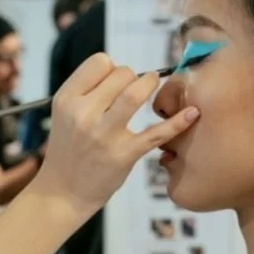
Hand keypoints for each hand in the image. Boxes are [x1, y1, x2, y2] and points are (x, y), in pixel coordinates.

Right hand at [30, 53, 199, 220]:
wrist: (62, 191)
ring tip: (155, 83)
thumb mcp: (63, 112)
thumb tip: (120, 72)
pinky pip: (157, 132)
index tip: (114, 82)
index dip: (112, 68)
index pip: (99, 62)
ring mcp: (104, 134)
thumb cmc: (68, 147)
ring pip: (134, 93)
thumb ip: (86, 90)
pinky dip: (178, 121)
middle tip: (134, 87)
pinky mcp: (124, 154)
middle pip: (120, 73)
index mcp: (67, 98)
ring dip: (150, 83)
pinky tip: (191, 113)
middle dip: (133, 76)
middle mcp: (83, 113)